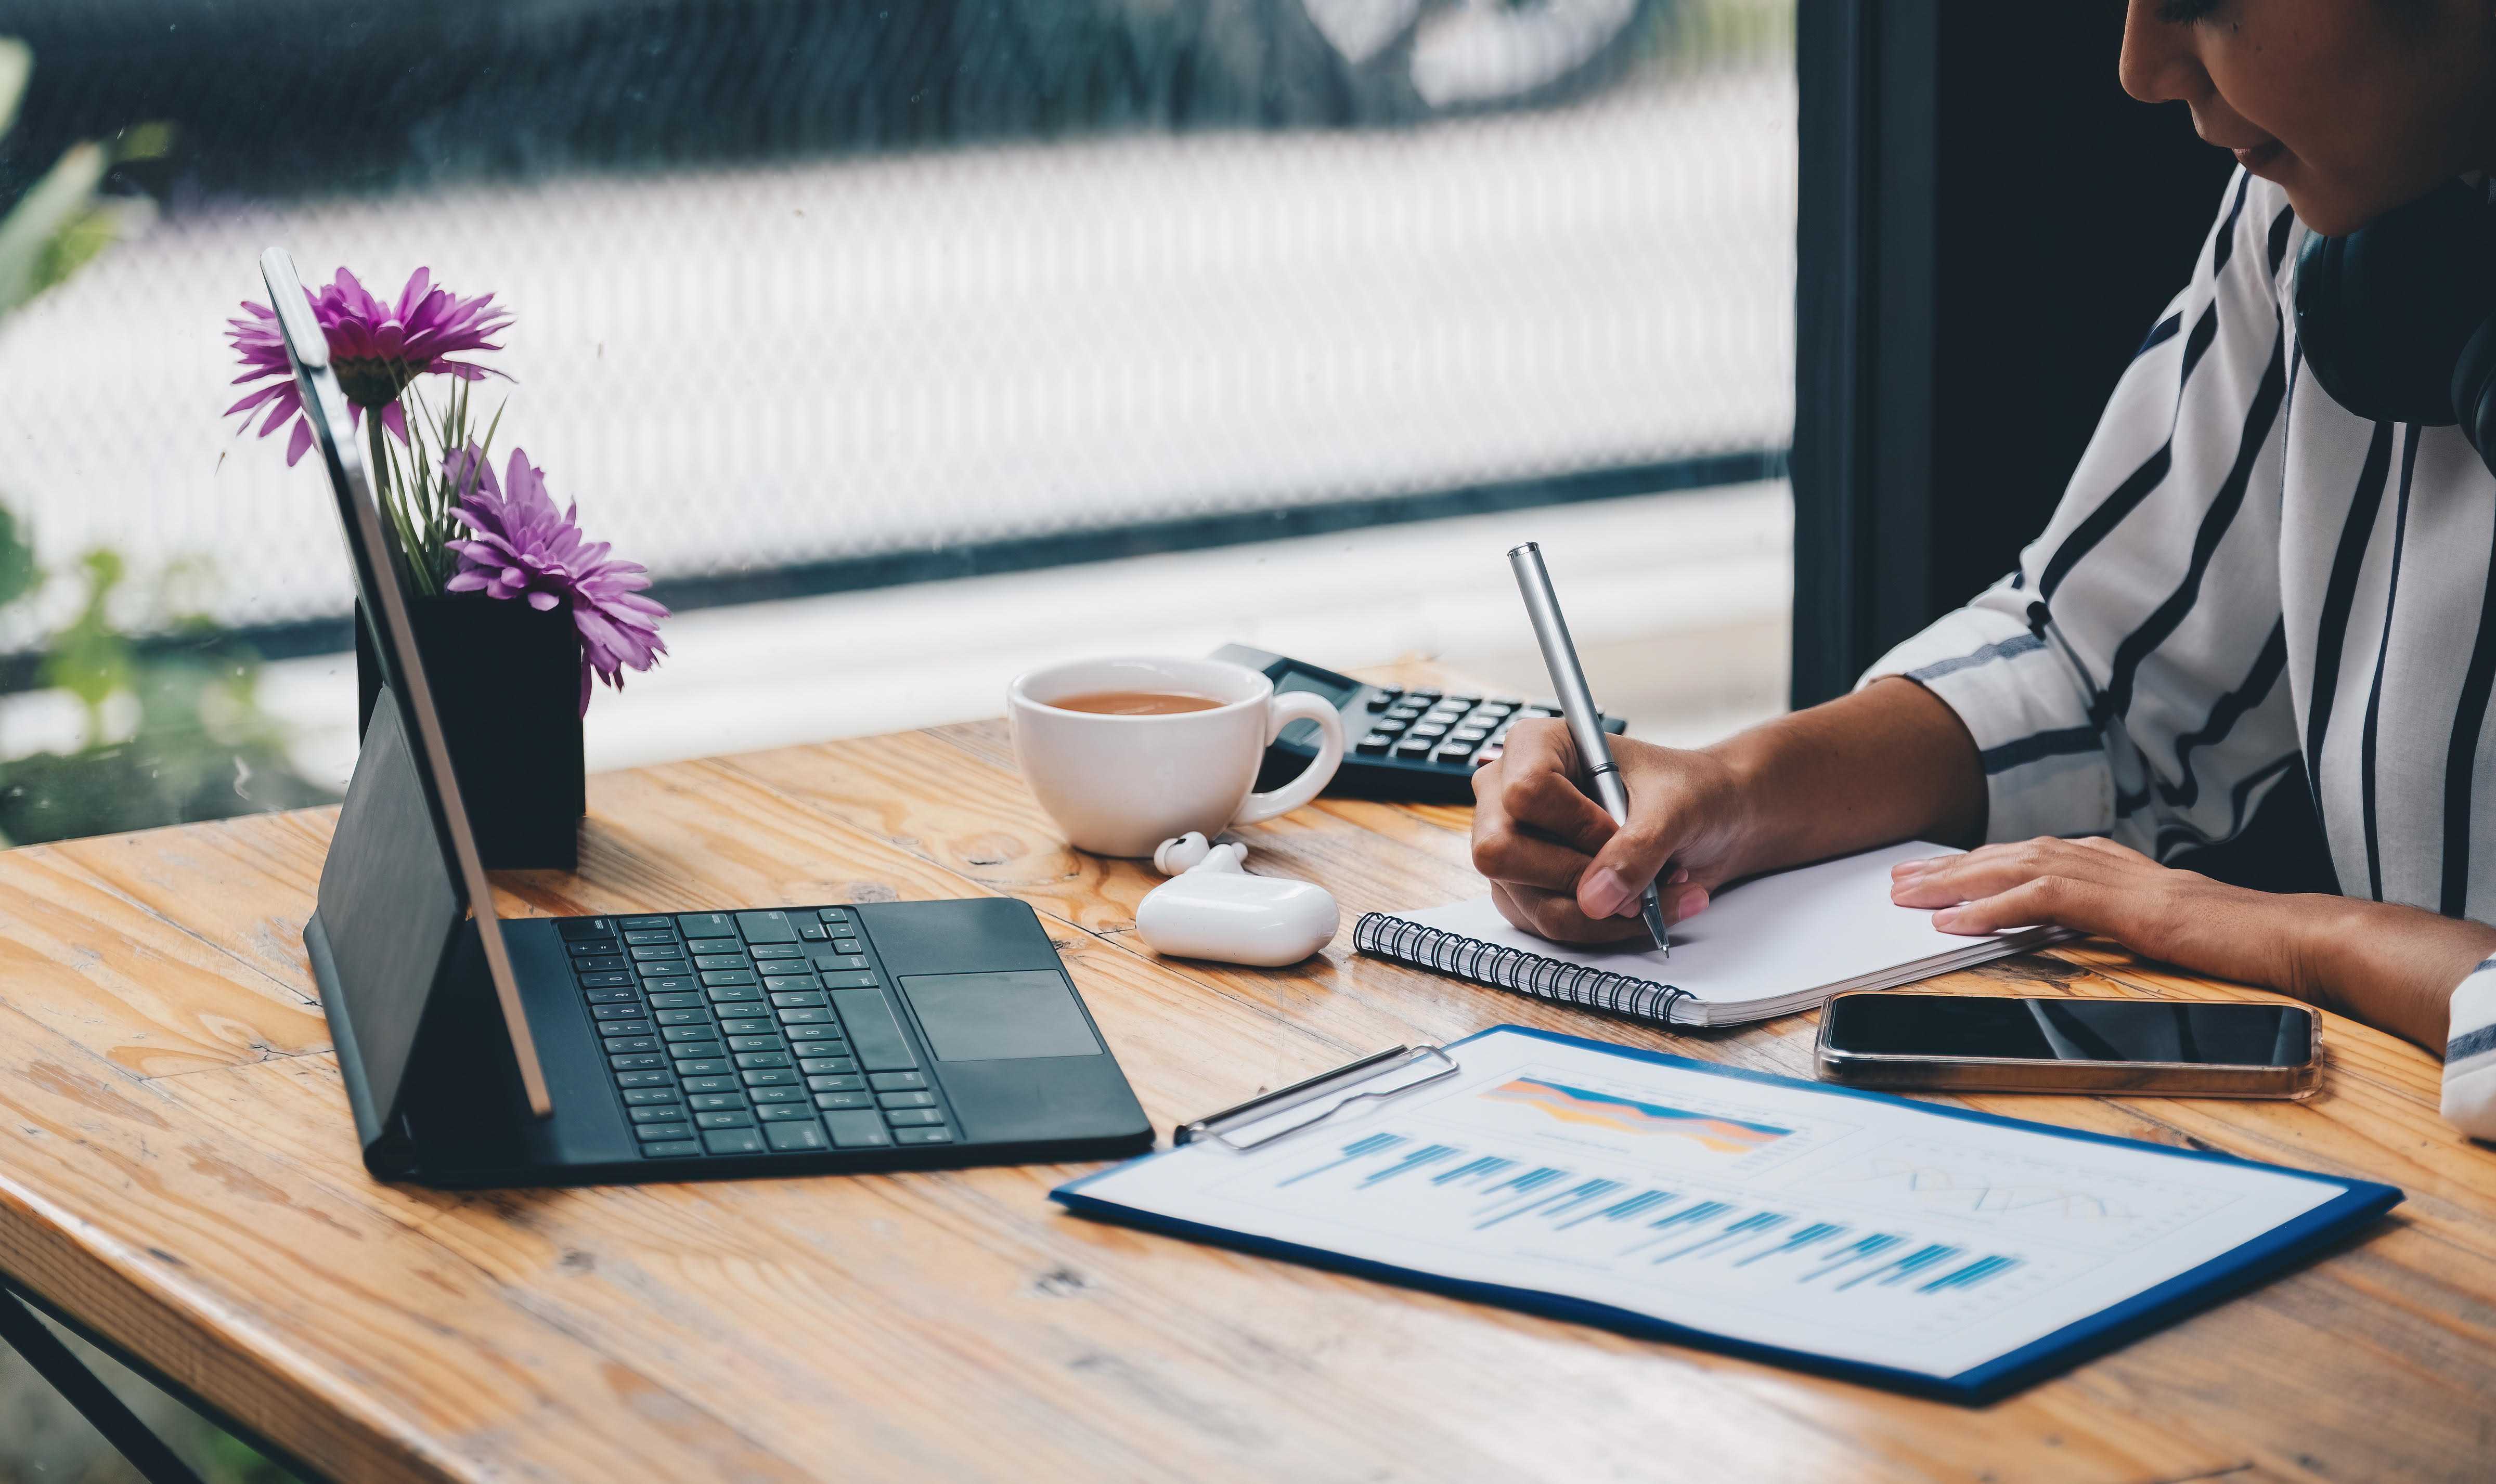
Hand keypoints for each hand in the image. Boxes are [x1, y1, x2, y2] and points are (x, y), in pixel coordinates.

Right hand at [1469, 720, 1750, 942]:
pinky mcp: (1527, 893)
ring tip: (1663, 888)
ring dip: (1611, 911)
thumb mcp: (1676, 808)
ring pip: (1535, 903)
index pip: (1524, 792)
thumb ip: (1638, 848)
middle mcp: (1508, 798)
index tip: (1620, 829)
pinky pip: (1553, 927)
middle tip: (1636, 873)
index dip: (1576, 824)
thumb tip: (1596, 900)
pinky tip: (1645, 904)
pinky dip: (1609, 927)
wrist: (1711, 821)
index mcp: (1535, 747)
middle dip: (1580, 876)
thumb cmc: (1690, 791)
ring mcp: (1513, 849)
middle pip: (1502, 853)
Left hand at [1888, 837, 2308, 989]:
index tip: (1931, 876)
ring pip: (2018, 868)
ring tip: (1908, 897)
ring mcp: (2117, 878)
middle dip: (1950, 867)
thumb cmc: (2232, 940)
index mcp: (2113, 863)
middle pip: (2011, 855)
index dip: (1976, 864)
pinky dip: (1995, 909)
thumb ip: (2109, 920)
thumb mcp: (2154, 926)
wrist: (2290, 937)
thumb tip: (2063, 928)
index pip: (2028, 856)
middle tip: (1898, 880)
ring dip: (1957, 882)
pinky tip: (1956, 923)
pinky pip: (2046, 900)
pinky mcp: (2126, 904)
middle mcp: (2107, 859)